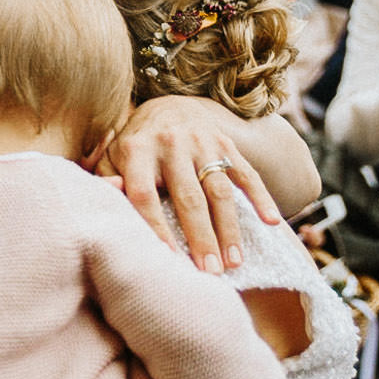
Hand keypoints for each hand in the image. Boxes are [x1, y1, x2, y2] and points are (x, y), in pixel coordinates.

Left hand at [103, 97, 285, 272]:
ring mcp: (203, 142)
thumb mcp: (112, 159)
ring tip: (234, 262)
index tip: (167, 259)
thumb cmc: (135, 146)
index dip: (155, 228)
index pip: (145, 195)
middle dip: (201, 238)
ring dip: (229, 229)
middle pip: (188, 198)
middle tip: (209, 273)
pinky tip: (271, 222)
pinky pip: (247, 173)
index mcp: (138, 149)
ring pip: (220, 191)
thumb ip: (107, 180)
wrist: (168, 105)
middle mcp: (172, 143)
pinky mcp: (226, 143)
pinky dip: (261, 197)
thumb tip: (111, 195)